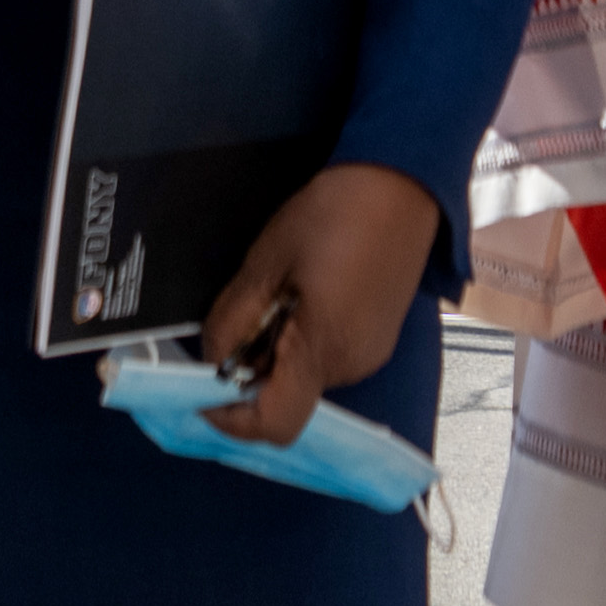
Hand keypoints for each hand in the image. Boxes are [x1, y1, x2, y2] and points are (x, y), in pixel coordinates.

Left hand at [196, 163, 441, 445]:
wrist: (402, 181)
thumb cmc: (332, 215)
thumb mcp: (265, 263)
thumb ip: (231, 323)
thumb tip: (212, 361)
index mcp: (324, 350)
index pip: (274, 424)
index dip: (229, 419)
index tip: (203, 387)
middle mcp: (353, 365)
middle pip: (287, 396)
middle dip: (253, 369)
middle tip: (245, 313)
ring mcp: (372, 352)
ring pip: (306, 375)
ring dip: (279, 349)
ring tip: (280, 292)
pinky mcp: (380, 335)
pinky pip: (329, 355)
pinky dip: (305, 338)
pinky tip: (307, 292)